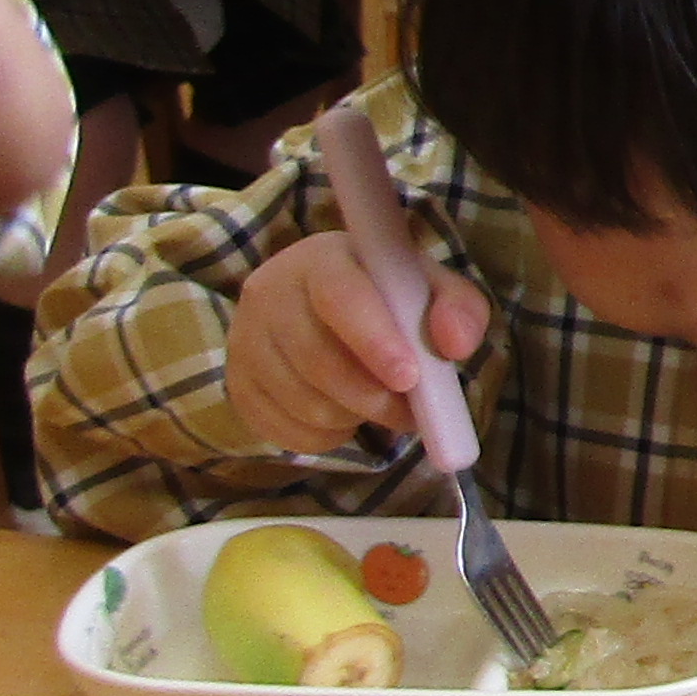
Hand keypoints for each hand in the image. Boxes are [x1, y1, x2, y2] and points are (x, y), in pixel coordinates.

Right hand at [223, 232, 488, 452]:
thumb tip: (455, 344)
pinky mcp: (237, 385)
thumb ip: (459, 308)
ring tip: (377, 405)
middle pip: (318, 361)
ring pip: (304, 404)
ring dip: (355, 418)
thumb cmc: (385, 297)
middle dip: (375, 398)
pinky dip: (327, 437)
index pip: (338, 296)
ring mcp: (245, 341)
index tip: (409, 379)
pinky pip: (286, 432)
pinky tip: (343, 415)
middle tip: (411, 413)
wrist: (322, 309)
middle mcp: (269, 293)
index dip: (374, 341)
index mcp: (321, 258)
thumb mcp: (431, 289)